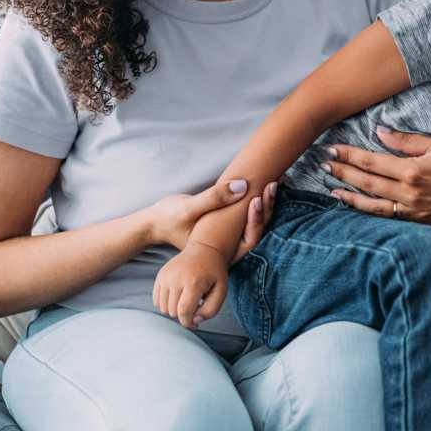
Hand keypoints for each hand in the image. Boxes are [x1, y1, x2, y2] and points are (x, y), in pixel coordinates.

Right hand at [145, 180, 277, 262]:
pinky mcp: (227, 221)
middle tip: (272, 184)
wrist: (155, 221)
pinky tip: (264, 180)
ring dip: (265, 200)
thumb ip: (214, 198)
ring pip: (254, 219)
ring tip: (275, 179)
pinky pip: (246, 210)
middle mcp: (230, 244)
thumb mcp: (189, 207)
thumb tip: (243, 185)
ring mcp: (229, 233)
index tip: (257, 198)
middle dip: (266, 206)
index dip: (257, 219)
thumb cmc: (170, 218)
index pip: (250, 238)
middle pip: (257, 227)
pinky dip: (255, 196)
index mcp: (223, 250)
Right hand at [153, 242, 227, 328]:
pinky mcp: (160, 276)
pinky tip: (178, 297)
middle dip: (183, 315)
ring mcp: (166, 276)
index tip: (194, 323)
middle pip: (172, 311)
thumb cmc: (214, 273)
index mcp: (194, 282)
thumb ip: (211, 310)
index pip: (184, 312)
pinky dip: (165, 304)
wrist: (204, 250)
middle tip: (194, 308)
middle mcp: (177, 279)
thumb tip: (194, 320)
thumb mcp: (221, 291)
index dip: (188, 322)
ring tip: (186, 302)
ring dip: (174, 310)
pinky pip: (156, 300)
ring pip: (163, 308)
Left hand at [322, 127, 430, 227]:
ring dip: (350, 197)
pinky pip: (388, 218)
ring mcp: (413, 211)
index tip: (332, 148)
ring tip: (332, 191)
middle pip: (366, 183)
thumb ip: (407, 141)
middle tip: (324, 164)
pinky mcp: (420, 223)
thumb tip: (380, 132)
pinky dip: (370, 213)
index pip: (371, 162)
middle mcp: (409, 194)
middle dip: (342, 173)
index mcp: (412, 171)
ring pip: (373, 205)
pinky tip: (359, 208)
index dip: (349, 155)